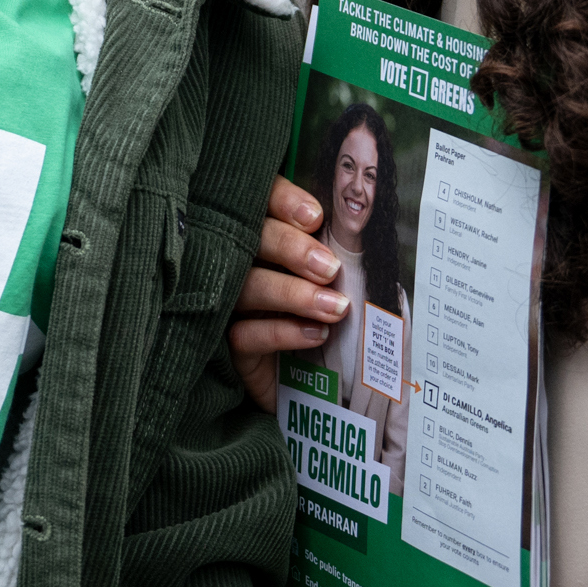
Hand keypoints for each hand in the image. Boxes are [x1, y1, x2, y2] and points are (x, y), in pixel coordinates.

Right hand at [226, 174, 344, 411]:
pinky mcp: (228, 348)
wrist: (315, 385)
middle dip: (292, 249)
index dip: (283, 201)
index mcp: (262, 235)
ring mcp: (228, 305)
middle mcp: (238, 263)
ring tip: (335, 307)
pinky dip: (281, 332)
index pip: (261, 201)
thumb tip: (358, 224)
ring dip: (294, 294)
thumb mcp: (332, 282)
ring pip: (246, 287)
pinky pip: (244, 335)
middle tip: (330, 268)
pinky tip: (315, 333)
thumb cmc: (323, 318)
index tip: (315, 218)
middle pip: (251, 239)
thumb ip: (334, 251)